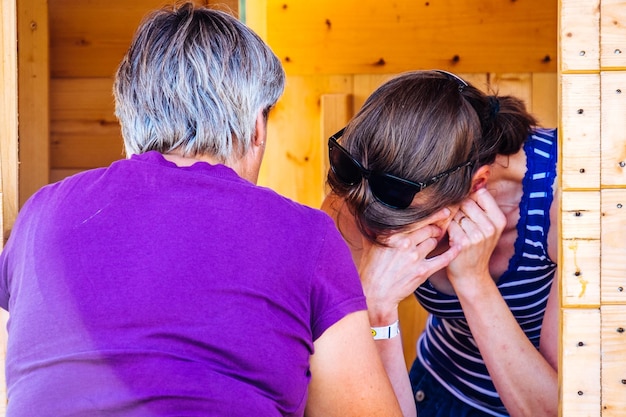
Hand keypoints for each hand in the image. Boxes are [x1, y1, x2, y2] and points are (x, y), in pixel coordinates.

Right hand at [358, 207, 459, 323]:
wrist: (375, 294)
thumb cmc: (370, 270)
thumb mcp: (369, 246)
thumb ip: (373, 230)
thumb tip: (371, 217)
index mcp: (392, 234)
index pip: (417, 219)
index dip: (432, 215)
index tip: (442, 212)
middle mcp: (404, 243)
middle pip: (429, 229)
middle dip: (435, 228)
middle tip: (438, 228)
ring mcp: (414, 257)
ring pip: (434, 241)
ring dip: (438, 240)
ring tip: (438, 240)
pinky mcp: (423, 271)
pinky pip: (443, 258)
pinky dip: (452, 252)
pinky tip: (457, 247)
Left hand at [446, 188, 505, 289]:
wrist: (471, 274)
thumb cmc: (476, 247)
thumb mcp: (486, 227)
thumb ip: (481, 205)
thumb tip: (476, 178)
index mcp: (499, 220)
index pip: (481, 193)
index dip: (470, 195)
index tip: (465, 203)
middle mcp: (490, 227)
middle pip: (466, 201)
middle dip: (459, 208)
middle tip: (459, 221)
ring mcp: (477, 235)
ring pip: (456, 212)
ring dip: (452, 218)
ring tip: (456, 230)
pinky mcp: (463, 242)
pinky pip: (449, 224)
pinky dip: (446, 228)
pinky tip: (450, 237)